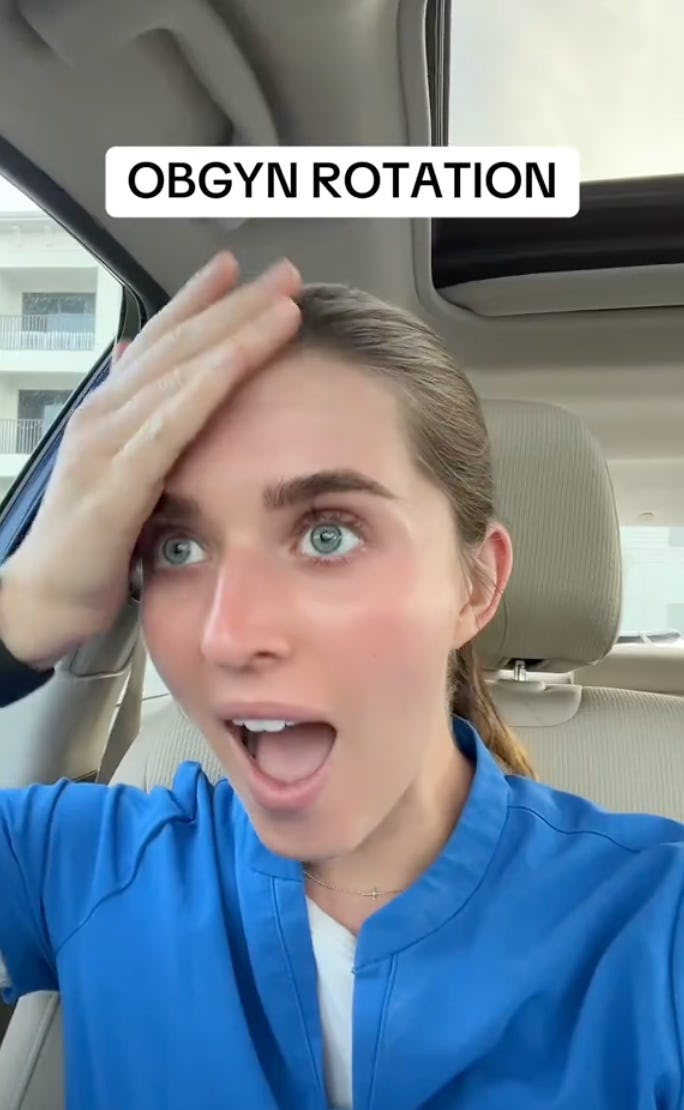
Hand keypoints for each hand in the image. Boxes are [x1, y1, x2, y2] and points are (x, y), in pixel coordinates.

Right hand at [0, 252, 301, 667]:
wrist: (46, 598)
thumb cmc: (90, 540)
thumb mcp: (121, 475)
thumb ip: (141, 429)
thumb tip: (145, 379)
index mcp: (113, 411)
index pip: (161, 341)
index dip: (202, 300)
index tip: (243, 269)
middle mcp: (107, 412)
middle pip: (179, 343)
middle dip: (235, 303)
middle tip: (285, 273)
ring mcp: (108, 442)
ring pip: (180, 372)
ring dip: (234, 332)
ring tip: (282, 303)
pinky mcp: (117, 481)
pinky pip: (169, 425)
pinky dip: (204, 387)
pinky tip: (237, 360)